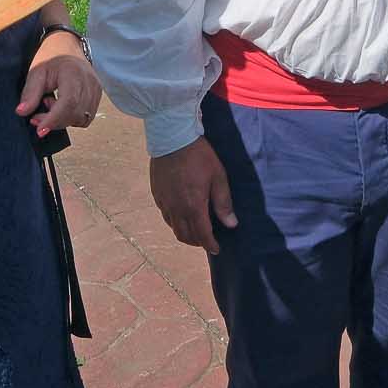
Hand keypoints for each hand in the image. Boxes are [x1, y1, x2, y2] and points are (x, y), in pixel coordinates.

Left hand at [15, 40, 101, 135]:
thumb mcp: (36, 71)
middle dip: (54, 121)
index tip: (40, 130)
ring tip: (51, 104)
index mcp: (73, 73)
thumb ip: (30, 93)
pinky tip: (61, 106)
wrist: (68, 46)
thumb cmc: (50, 57)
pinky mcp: (98, 95)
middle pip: (75, 113)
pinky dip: (72, 117)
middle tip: (36, 117)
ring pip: (82, 118)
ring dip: (63, 119)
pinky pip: (86, 116)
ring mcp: (97, 89)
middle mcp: (89, 82)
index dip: (54, 119)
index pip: (68, 103)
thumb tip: (22, 112)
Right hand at [150, 138, 237, 254]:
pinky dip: (174, 222)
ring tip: (194, 231)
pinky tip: (181, 215)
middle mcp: (176, 208)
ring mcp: (164, 202)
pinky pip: (166, 216)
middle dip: (197, 242)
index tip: (216, 249)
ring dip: (185, 233)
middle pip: (185, 235)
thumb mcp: (218, 177)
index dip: (210, 245)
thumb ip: (223, 202)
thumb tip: (231, 224)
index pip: (202, 234)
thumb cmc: (199, 156)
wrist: (172, 138)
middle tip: (206, 240)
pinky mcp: (157, 195)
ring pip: (173, 228)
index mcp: (193, 206)